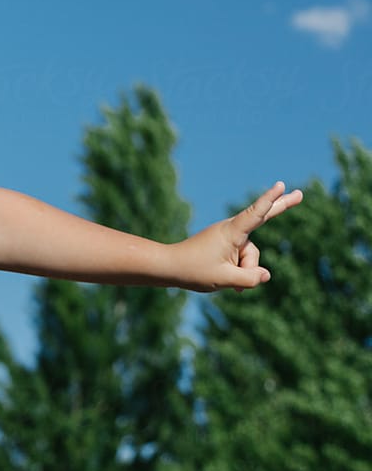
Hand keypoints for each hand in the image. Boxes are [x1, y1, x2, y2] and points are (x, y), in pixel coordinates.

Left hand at [173, 181, 302, 291]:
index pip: (255, 214)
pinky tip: (233, 285)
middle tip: (301, 194)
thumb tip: (266, 274)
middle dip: (282, 206)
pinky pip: (242, 259)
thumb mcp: (226, 280)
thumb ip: (250, 278)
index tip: (281, 185)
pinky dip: (239, 271)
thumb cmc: (194, 271)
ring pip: (250, 256)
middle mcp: (232, 230)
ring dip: (244, 271)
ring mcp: (229, 237)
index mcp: (231, 233)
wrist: (170, 267)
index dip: (270, 200)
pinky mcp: (226, 245)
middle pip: (262, 219)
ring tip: (228, 284)